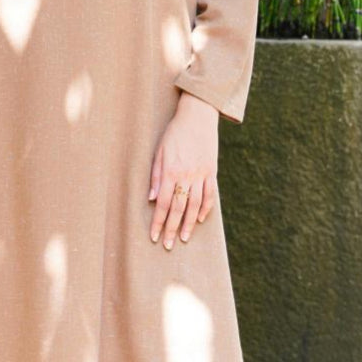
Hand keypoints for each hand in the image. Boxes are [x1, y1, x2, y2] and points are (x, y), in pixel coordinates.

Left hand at [148, 92, 218, 247]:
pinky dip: (205, 208)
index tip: (155, 236)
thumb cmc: (174, 132)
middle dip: (171, 228)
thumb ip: (155, 176)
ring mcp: (201, 174)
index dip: (158, 222)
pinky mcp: (211, 171)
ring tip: (183, 238)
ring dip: (188, 223)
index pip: (162, 203)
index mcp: (170, 171)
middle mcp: (186, 175)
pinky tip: (199, 219)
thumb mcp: (159, 151)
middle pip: (178, 208)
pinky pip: (209, 194)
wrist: (198, 116)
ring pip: (194, 205)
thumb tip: (151, 198)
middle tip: (168, 245)